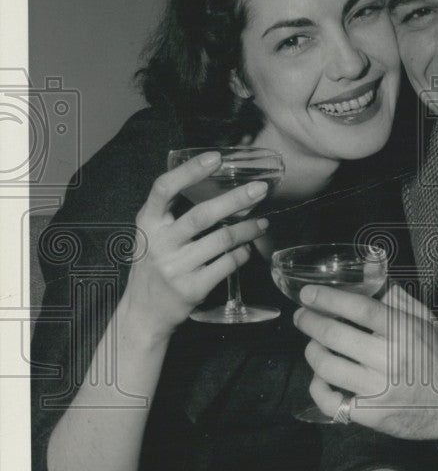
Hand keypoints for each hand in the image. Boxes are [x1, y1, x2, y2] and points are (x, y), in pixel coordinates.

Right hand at [123, 151, 268, 340]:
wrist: (142, 313)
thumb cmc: (154, 266)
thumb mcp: (152, 236)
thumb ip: (172, 214)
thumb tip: (219, 186)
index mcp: (147, 223)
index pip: (164, 189)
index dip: (190, 171)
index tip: (217, 157)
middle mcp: (158, 243)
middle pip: (202, 215)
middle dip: (236, 199)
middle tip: (261, 189)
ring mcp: (175, 268)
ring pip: (222, 240)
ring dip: (248, 229)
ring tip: (262, 224)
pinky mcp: (191, 288)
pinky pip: (227, 264)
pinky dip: (242, 254)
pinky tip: (247, 249)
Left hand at [294, 284, 437, 449]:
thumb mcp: (426, 320)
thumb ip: (395, 296)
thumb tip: (368, 271)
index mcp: (403, 331)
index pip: (358, 308)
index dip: (327, 298)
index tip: (308, 294)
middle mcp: (389, 360)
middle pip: (335, 336)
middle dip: (310, 322)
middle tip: (302, 316)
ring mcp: (379, 390)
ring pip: (328, 367)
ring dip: (312, 352)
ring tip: (313, 345)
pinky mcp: (372, 415)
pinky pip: (332, 402)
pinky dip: (318, 388)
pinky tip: (320, 379)